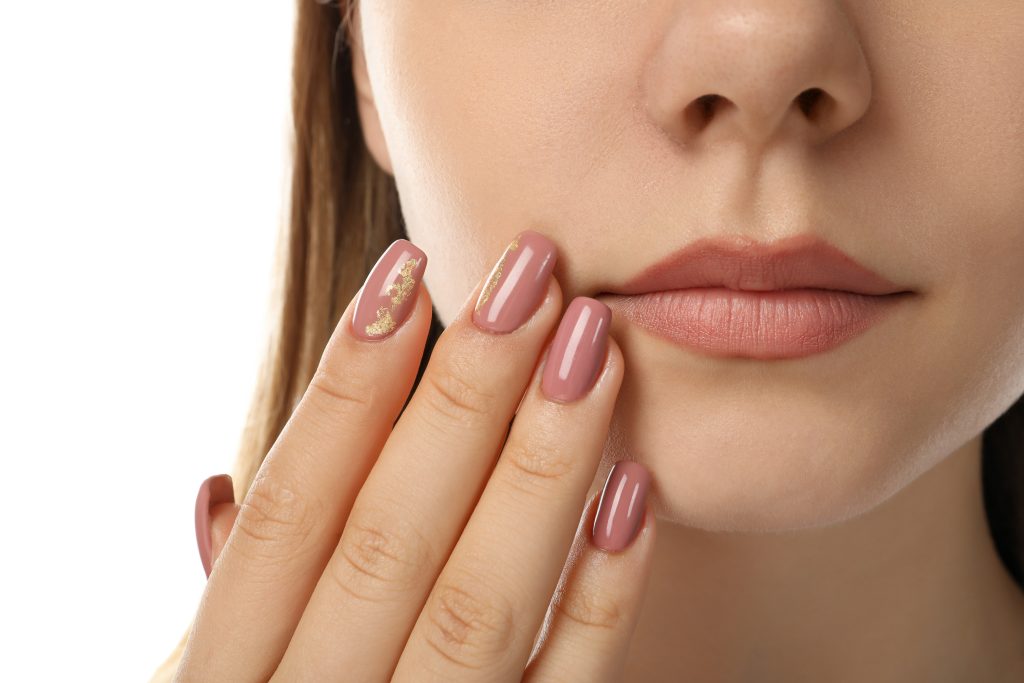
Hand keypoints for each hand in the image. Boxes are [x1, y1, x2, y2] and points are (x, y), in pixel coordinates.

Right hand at [180, 230, 655, 681]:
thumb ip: (234, 603)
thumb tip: (216, 488)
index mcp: (222, 682)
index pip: (294, 507)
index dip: (348, 382)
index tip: (408, 270)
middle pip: (389, 536)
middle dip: (463, 396)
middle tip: (531, 270)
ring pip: (478, 606)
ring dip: (541, 470)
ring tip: (592, 348)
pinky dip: (598, 601)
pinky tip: (634, 496)